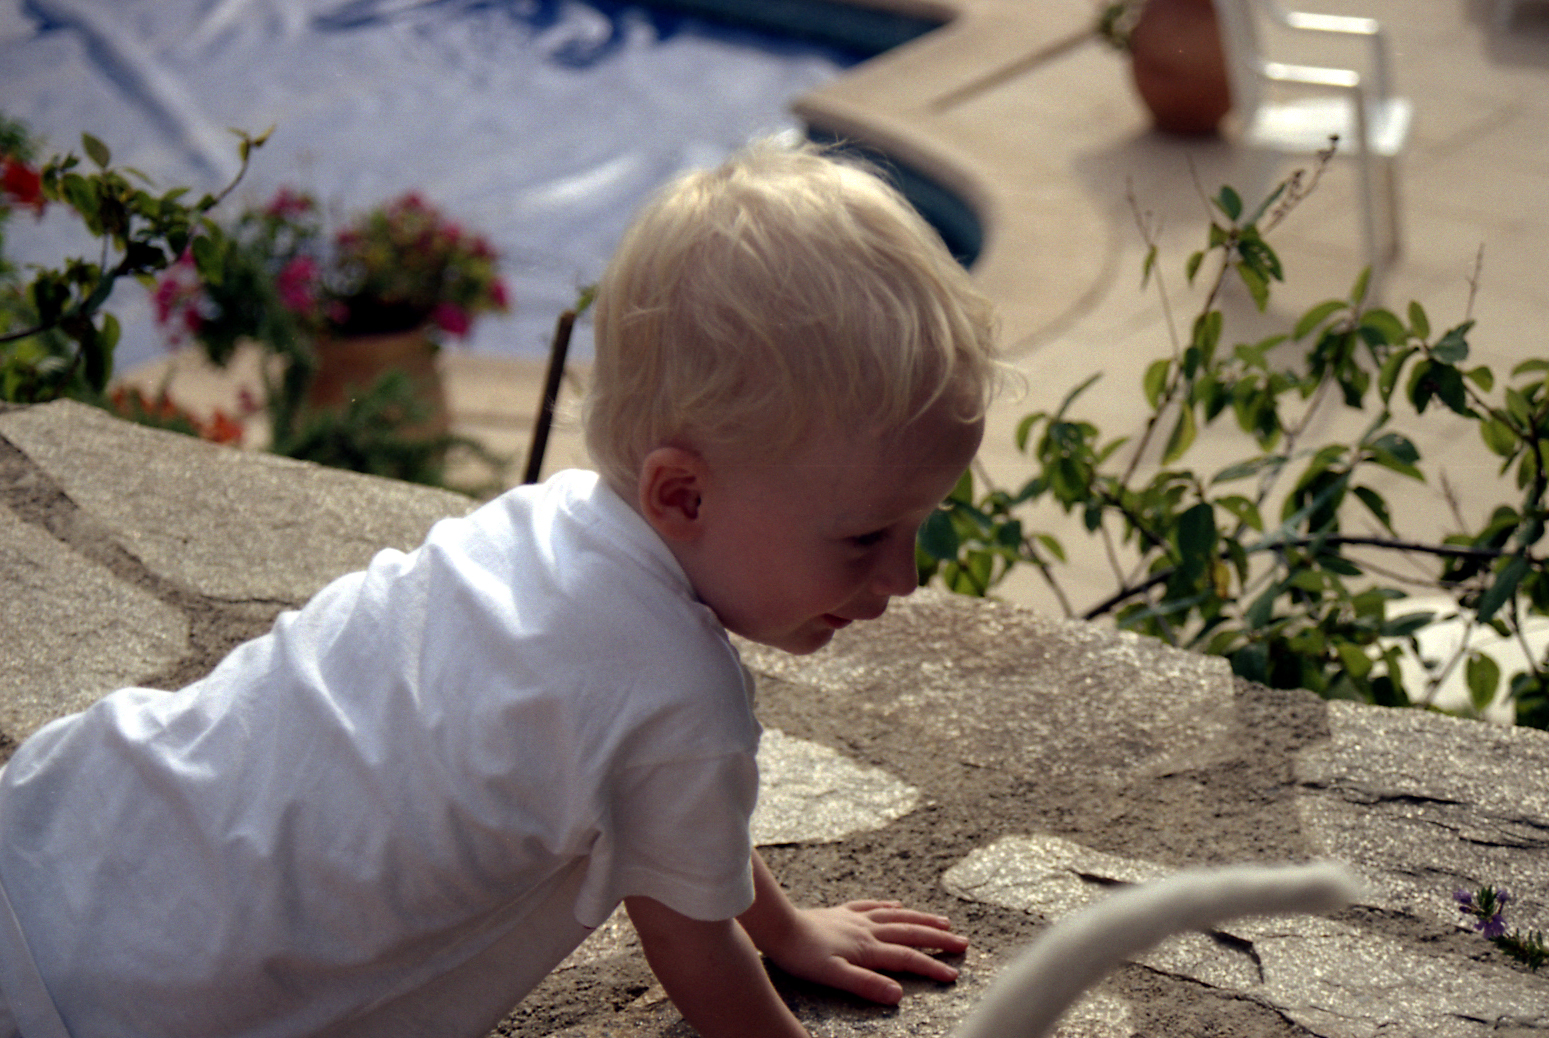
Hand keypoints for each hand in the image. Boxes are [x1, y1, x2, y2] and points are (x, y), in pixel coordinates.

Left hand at [755, 899, 967, 1005]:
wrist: (780, 928)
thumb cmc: (804, 956)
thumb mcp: (834, 976)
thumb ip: (867, 984)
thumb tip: (898, 995)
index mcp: (868, 947)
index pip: (908, 959)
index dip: (932, 966)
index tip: (954, 974)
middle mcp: (868, 929)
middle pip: (910, 933)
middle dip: (938, 939)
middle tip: (963, 942)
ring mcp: (855, 918)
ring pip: (897, 916)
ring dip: (921, 919)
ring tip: (943, 921)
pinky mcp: (842, 912)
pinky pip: (872, 906)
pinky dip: (889, 906)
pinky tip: (896, 904)